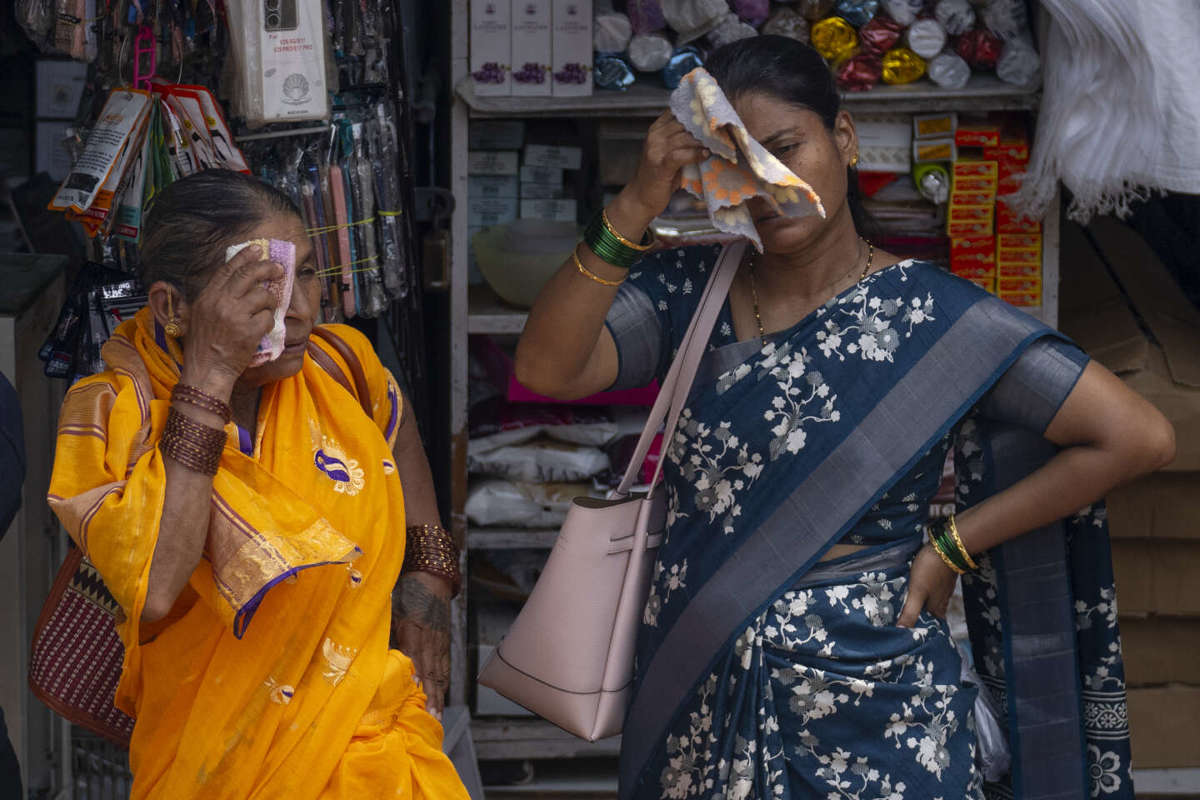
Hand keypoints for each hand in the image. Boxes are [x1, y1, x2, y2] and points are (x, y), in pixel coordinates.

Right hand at [180, 245, 282, 391]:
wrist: (206, 370)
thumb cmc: (203, 345)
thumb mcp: (200, 315)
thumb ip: (216, 297)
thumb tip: (237, 281)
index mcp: (207, 296)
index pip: (228, 269)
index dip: (244, 257)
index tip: (257, 249)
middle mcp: (220, 302)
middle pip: (249, 275)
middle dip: (267, 268)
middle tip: (279, 268)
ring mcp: (235, 316)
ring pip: (263, 296)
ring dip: (270, 303)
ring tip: (266, 311)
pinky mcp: (249, 330)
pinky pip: (268, 318)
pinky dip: (268, 323)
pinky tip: (261, 330)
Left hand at [392, 570, 452, 717]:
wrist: (432, 578)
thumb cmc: (406, 591)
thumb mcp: (391, 606)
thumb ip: (382, 630)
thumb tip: (366, 653)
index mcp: (413, 626)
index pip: (415, 653)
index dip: (415, 673)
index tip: (415, 690)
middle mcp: (430, 637)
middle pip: (432, 669)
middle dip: (431, 695)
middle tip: (430, 718)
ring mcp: (440, 641)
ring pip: (441, 672)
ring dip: (439, 695)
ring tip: (436, 717)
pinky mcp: (445, 643)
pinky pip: (445, 667)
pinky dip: (442, 685)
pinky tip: (440, 699)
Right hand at [616, 111, 710, 222]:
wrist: (641, 197)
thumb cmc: (659, 176)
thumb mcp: (668, 152)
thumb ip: (682, 140)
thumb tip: (708, 131)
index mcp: (656, 130)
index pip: (678, 111)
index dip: (697, 112)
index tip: (714, 115)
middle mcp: (654, 137)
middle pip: (683, 123)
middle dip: (704, 126)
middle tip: (721, 131)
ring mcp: (656, 151)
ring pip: (684, 137)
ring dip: (704, 141)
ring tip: (718, 143)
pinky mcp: (661, 166)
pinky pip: (682, 155)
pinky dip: (696, 154)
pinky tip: (706, 155)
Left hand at [896, 544, 958, 627]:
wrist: (946, 547)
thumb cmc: (930, 570)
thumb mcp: (917, 592)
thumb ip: (910, 611)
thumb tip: (901, 631)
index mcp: (936, 609)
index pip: (928, 627)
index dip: (918, 633)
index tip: (906, 639)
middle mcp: (941, 603)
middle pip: (929, 617)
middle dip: (918, 622)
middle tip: (902, 627)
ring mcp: (942, 592)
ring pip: (930, 606)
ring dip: (920, 610)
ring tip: (905, 613)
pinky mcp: (940, 582)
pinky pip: (931, 595)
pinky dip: (923, 598)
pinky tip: (914, 596)